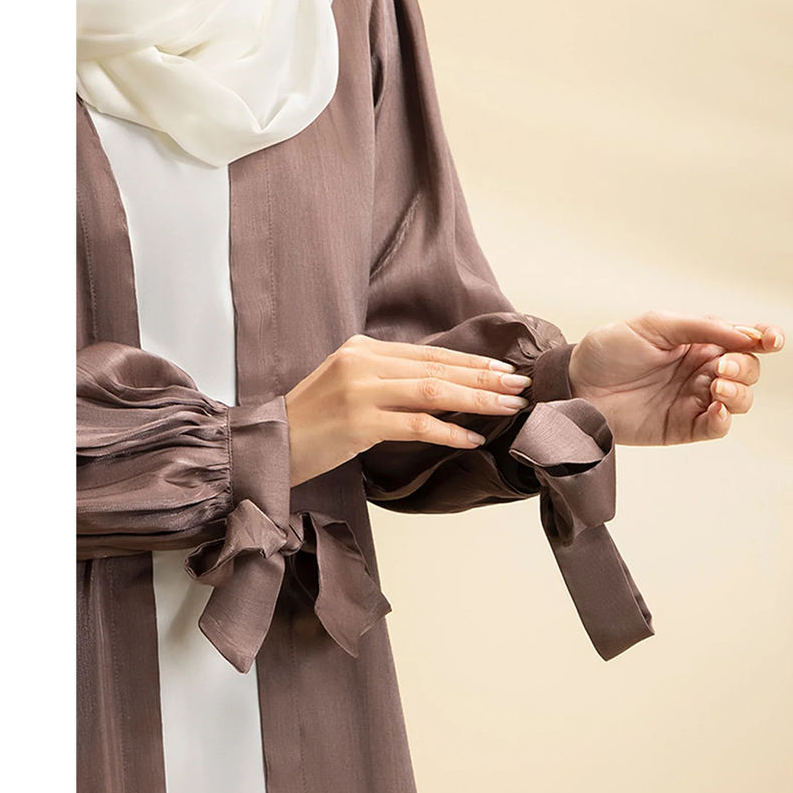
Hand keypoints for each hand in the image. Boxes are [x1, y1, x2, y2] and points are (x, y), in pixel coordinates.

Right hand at [285, 334, 531, 485]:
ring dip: (477, 400)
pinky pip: (416, 425)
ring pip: (434, 391)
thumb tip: (441, 383)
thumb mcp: (348, 384)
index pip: (430, 353)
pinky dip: (449, 431)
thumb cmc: (313, 420)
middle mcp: (363, 363)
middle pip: (439, 367)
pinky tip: (472, 438)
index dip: (472, 362)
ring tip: (510, 407)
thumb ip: (387, 377)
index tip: (504, 370)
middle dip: (485, 378)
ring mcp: (360, 391)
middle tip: (521, 385)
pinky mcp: (359, 422)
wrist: (272, 443)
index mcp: (364, 349)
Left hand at [568, 311, 784, 444]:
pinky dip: (723, 418)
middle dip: (744, 367)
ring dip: (738, 392)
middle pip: (747, 370)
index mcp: (697, 341)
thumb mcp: (654, 325)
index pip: (743, 339)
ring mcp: (693, 400)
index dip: (765, 338)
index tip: (772, 340)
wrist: (576, 385)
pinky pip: (717, 426)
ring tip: (715, 385)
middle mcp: (700, 370)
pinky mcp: (682, 427)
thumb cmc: (608, 350)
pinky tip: (714, 407)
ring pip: (739, 400)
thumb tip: (743, 334)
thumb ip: (700, 327)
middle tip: (719, 368)